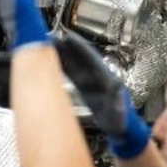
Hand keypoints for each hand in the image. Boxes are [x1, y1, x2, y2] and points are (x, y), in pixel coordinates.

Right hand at [56, 30, 150, 158]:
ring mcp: (90, 81)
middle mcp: (96, 76)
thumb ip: (116, 96)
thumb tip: (117, 81)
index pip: (90, 58)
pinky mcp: (84, 88)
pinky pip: (71, 74)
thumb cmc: (120, 121)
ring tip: (47, 46)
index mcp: (105, 77)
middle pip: (79, 57)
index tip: (67, 36)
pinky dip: (62, 67)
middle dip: (66, 46)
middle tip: (50, 37)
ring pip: (73, 64)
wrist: (119, 130)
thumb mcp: (118, 110)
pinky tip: (51, 62)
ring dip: (61, 55)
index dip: (79, 47)